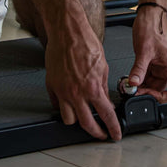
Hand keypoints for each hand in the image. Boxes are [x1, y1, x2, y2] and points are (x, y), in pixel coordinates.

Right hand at [44, 20, 122, 140]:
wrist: (67, 31)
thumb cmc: (85, 43)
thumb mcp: (103, 66)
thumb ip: (103, 86)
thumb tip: (104, 100)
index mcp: (92, 87)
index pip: (106, 115)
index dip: (112, 128)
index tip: (114, 134)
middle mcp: (76, 93)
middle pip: (86, 124)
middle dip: (96, 132)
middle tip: (101, 133)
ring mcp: (62, 91)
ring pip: (69, 119)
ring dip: (77, 120)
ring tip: (83, 116)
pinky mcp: (51, 85)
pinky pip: (56, 104)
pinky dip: (63, 106)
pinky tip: (69, 102)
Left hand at [126, 6, 166, 102]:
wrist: (149, 14)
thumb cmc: (153, 27)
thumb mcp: (144, 50)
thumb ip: (139, 69)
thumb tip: (134, 83)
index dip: (164, 97)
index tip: (150, 95)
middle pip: (161, 89)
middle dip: (147, 91)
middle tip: (134, 90)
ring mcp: (160, 64)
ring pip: (152, 83)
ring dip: (141, 85)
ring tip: (130, 85)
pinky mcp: (152, 61)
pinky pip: (146, 75)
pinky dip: (138, 78)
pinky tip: (130, 77)